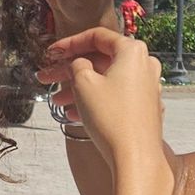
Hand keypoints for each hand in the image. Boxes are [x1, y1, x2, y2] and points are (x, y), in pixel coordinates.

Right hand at [39, 29, 166, 176]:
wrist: (135, 157)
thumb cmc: (112, 118)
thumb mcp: (83, 83)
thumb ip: (76, 65)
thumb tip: (78, 64)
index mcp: (132, 51)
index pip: (97, 37)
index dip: (70, 43)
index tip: (53, 52)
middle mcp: (144, 65)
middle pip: (100, 61)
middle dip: (70, 70)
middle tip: (47, 77)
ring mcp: (146, 87)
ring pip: (106, 81)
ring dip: (79, 89)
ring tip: (56, 101)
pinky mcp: (144, 107)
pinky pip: (115, 96)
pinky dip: (95, 101)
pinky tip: (74, 113)